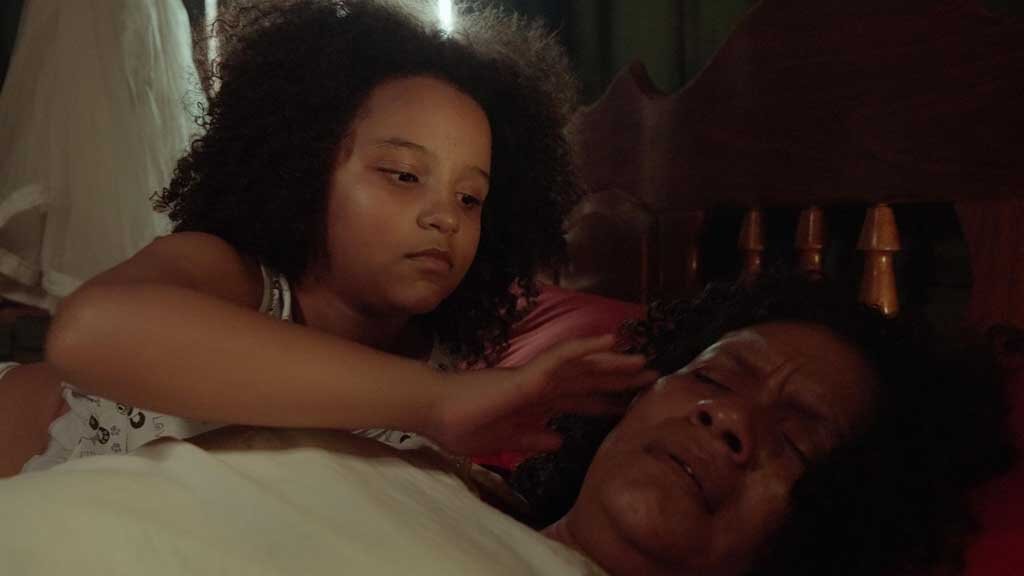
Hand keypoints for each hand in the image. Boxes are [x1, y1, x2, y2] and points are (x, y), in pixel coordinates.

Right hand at [424, 334, 657, 455]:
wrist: (434, 412)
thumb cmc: (461, 425)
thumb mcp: (502, 440)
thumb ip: (530, 439)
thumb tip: (559, 441)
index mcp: (534, 403)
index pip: (577, 401)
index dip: (603, 402)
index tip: (629, 407)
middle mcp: (540, 386)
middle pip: (587, 380)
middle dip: (618, 380)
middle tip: (651, 378)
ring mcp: (536, 377)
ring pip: (583, 366)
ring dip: (613, 362)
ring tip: (643, 360)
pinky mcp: (529, 374)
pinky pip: (563, 356)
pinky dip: (587, 347)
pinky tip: (610, 340)